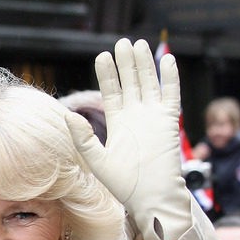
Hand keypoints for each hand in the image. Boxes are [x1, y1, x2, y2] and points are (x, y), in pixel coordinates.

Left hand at [68, 38, 189, 239]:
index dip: (107, 74)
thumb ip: (82, 138)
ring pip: (148, 83)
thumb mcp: (96, 160)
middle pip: (130, 82)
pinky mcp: (169, 121)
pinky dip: (169, 78)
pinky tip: (166, 60)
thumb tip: (68, 115)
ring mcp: (153, 117)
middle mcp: (136, 116)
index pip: (112, 91)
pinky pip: (170, 94)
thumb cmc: (123, 184)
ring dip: (144, 64)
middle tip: (121, 42)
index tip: (101, 56)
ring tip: (137, 44)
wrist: (150, 197)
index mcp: (118, 123)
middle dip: (125, 63)